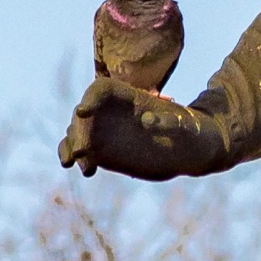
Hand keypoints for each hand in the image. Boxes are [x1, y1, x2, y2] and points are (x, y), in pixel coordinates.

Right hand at [58, 77, 228, 180]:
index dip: (90, 98)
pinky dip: (72, 156)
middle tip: (82, 150)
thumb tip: (148, 121)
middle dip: (79, 130)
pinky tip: (85, 169)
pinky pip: (79, 150)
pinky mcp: (103, 151)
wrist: (188, 150)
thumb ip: (169, 122)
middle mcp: (112, 112)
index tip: (83, 112)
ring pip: (76, 131)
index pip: (99, 90)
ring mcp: (105, 131)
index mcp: (129, 97)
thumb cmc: (190, 132)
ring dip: (71, 144)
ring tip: (74, 160)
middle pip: (84, 114)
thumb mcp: (184, 126)